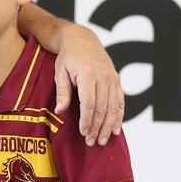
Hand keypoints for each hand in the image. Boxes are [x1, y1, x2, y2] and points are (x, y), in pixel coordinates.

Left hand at [54, 25, 123, 145]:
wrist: (82, 39)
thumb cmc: (68, 57)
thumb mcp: (60, 72)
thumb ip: (62, 92)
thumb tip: (60, 111)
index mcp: (88, 74)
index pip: (89, 103)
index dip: (87, 120)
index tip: (84, 133)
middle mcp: (103, 76)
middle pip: (103, 108)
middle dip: (97, 127)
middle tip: (92, 142)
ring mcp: (113, 78)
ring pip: (114, 107)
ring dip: (109, 126)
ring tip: (103, 140)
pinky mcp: (117, 80)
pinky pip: (120, 101)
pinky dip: (119, 116)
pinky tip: (116, 129)